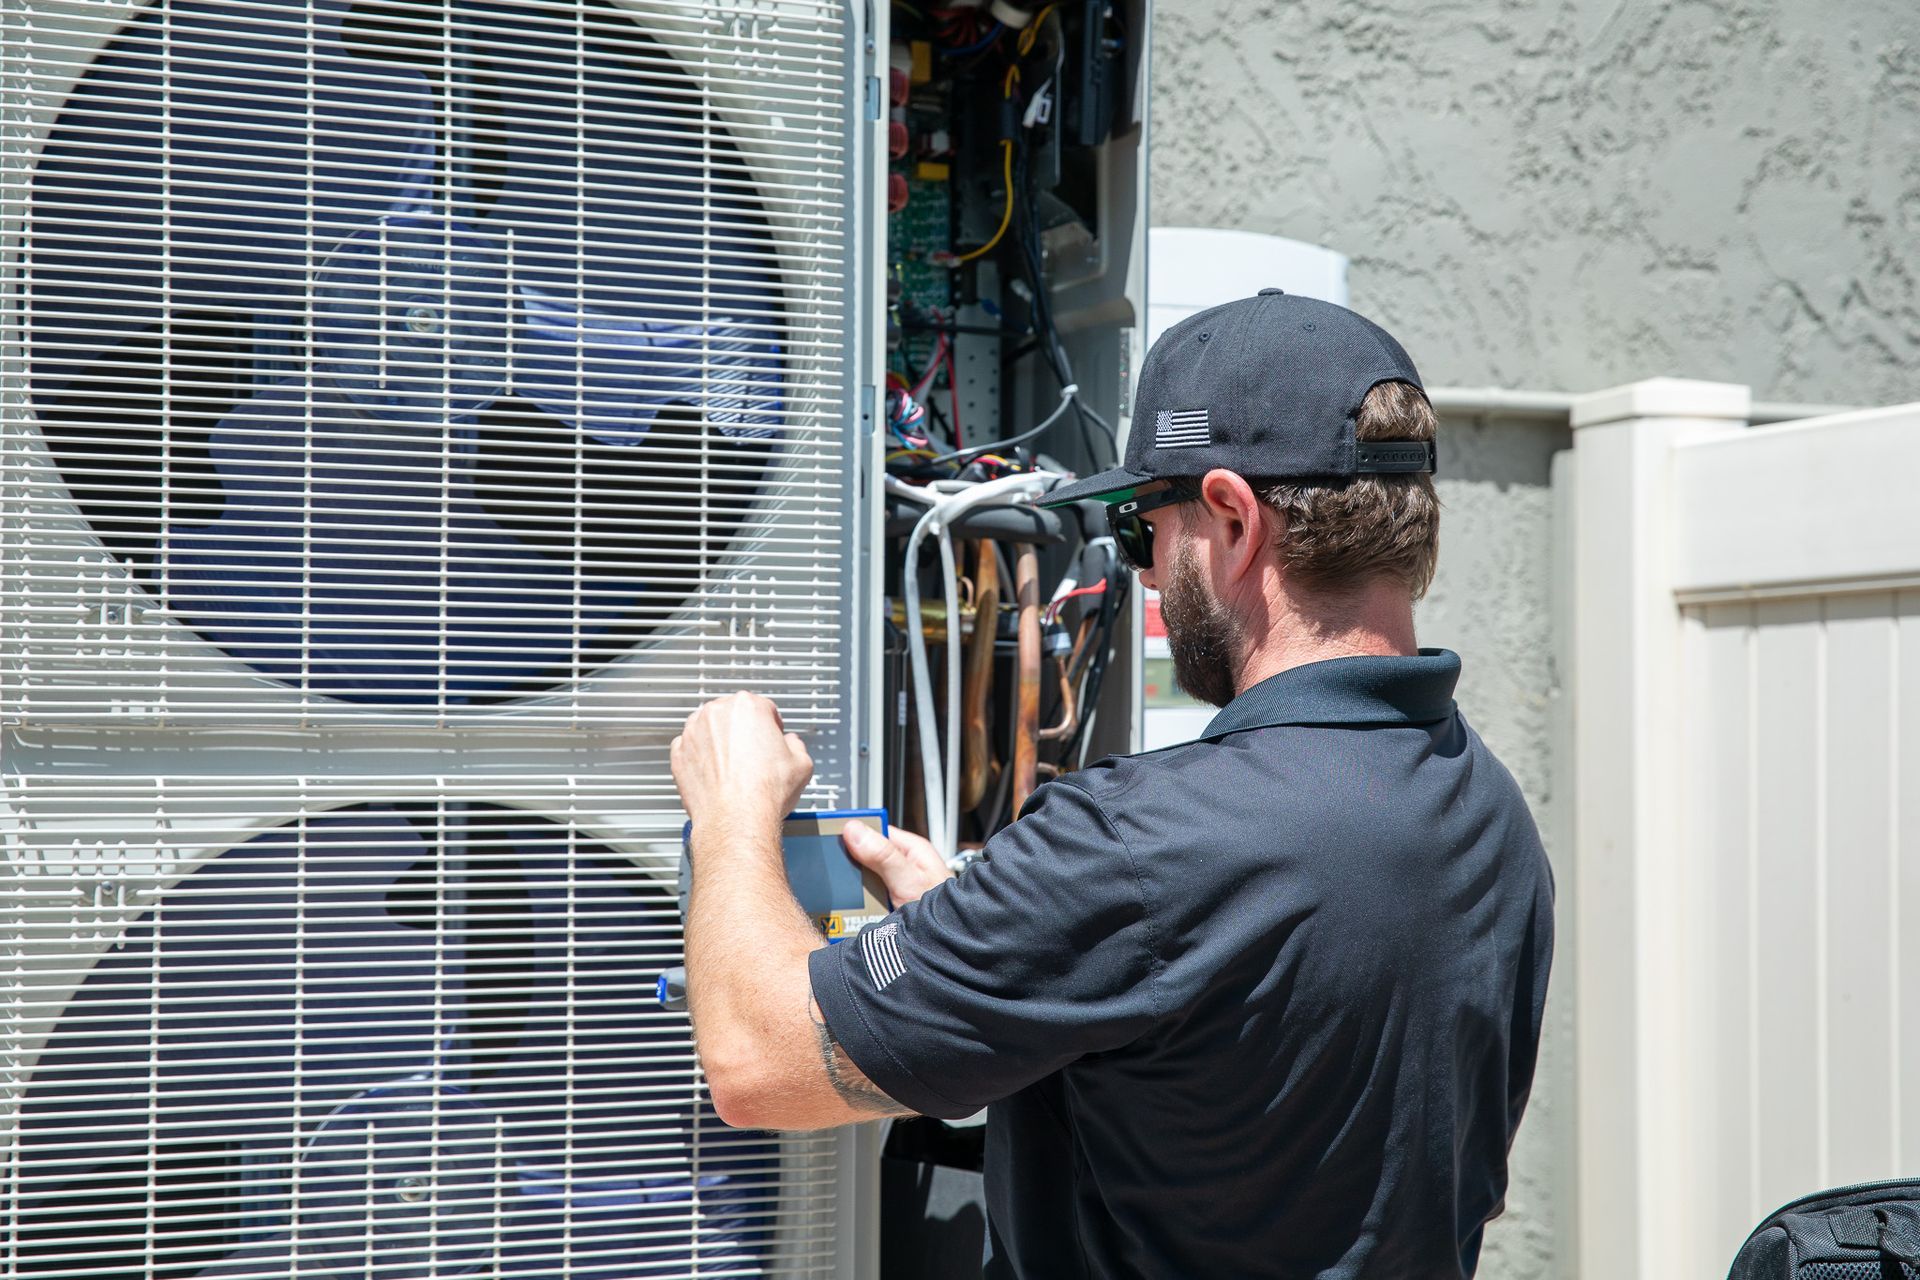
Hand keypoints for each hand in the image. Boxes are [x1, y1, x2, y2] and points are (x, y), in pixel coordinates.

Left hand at [671, 692, 813, 831]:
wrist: (736, 819)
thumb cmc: (764, 792)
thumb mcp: (801, 763)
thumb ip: (796, 744)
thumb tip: (791, 744)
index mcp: (747, 706)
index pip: (763, 707)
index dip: (771, 725)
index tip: (771, 738)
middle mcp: (716, 713)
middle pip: (732, 715)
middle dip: (742, 732)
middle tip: (753, 755)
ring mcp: (693, 733)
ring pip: (707, 729)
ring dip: (719, 742)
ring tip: (733, 766)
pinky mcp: (678, 754)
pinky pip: (689, 749)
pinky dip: (699, 758)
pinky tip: (715, 773)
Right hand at [840, 820, 953, 906]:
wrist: (946, 948)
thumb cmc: (946, 914)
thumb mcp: (910, 882)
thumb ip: (885, 857)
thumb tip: (856, 831)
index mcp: (911, 850)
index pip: (875, 829)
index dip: (853, 833)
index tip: (833, 838)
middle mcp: (901, 866)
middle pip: (863, 857)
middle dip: (849, 867)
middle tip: (836, 875)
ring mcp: (892, 886)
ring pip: (860, 881)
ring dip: (851, 891)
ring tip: (843, 898)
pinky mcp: (886, 906)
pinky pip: (862, 901)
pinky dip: (854, 907)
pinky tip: (849, 913)